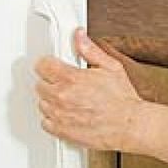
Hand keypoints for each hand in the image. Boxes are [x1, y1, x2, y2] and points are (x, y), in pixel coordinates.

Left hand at [34, 29, 145, 151]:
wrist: (128, 124)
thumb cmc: (121, 99)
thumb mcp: (111, 67)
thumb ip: (90, 50)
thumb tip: (79, 36)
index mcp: (71, 78)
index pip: (42, 65)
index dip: (48, 64)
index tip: (53, 65)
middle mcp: (62, 96)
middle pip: (40, 84)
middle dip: (51, 82)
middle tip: (66, 83)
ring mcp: (59, 114)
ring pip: (42, 103)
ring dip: (51, 100)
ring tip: (69, 99)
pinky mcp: (61, 130)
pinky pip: (45, 122)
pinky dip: (53, 118)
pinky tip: (66, 113)